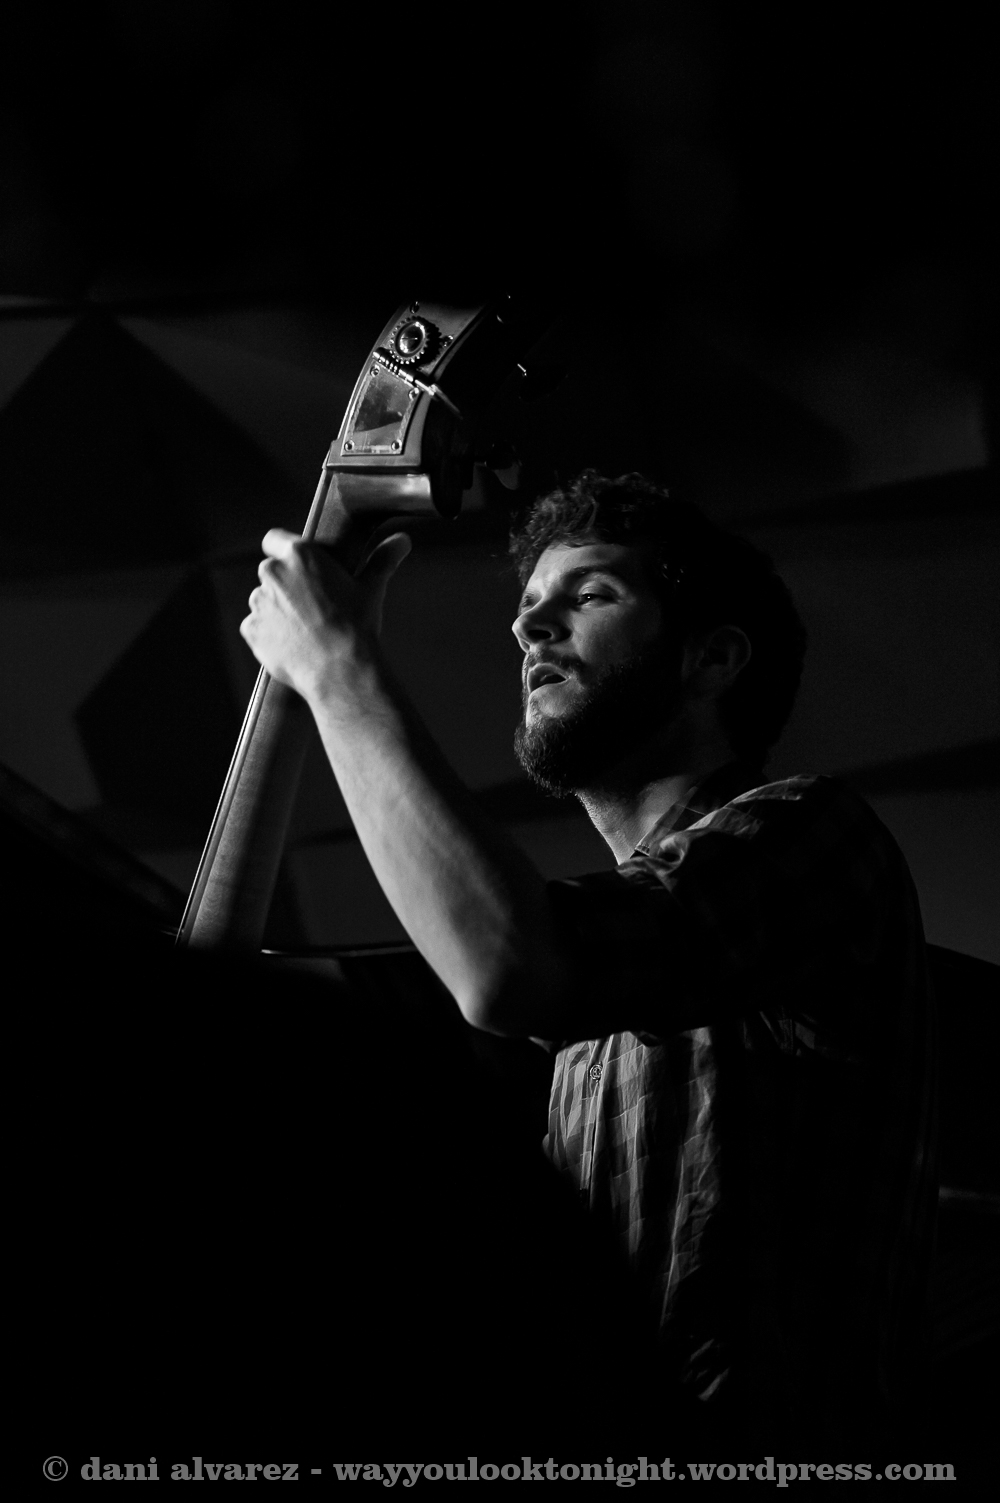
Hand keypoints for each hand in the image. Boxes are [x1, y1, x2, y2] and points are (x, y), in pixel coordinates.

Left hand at [240, 527, 411, 698]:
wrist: (340, 670)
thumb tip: (403, 540)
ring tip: (304, 630)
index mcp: (299, 555)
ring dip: (276, 610)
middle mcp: (273, 574)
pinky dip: (268, 634)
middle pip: (272, 572)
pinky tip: (292, 644)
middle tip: (311, 605)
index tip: (295, 565)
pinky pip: (256, 627)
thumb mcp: (371, 589)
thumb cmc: (356, 625)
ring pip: (263, 601)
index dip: (284, 551)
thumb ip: (382, 560)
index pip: (275, 539)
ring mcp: (259, 603)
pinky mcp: (251, 630)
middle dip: (285, 585)